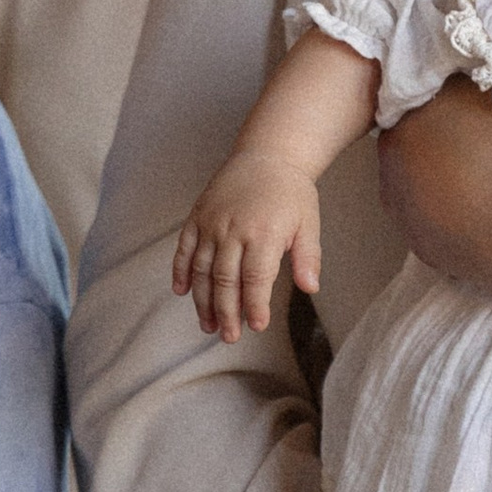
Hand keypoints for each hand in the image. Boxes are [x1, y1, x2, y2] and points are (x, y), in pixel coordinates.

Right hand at [174, 152, 321, 342]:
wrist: (266, 155)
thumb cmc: (290, 192)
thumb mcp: (309, 223)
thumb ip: (309, 257)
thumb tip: (310, 287)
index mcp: (263, 233)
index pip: (256, 279)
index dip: (255, 305)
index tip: (256, 326)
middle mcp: (233, 230)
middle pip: (225, 280)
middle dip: (227, 312)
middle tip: (229, 336)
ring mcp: (212, 223)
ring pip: (202, 270)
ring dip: (203, 300)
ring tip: (208, 325)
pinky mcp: (197, 217)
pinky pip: (184, 248)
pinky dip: (181, 271)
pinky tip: (182, 292)